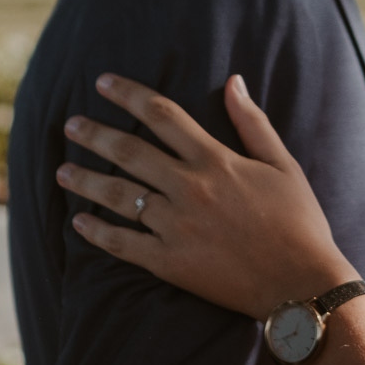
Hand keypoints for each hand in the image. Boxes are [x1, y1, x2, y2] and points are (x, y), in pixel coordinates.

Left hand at [57, 73, 356, 320]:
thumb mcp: (283, 165)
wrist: (301, 283)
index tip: (102, 83)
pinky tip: (79, 221)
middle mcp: (189, 188)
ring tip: (62, 170)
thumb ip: (253, 123)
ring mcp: (175, 226)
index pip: (161, 115)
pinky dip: (97, 232)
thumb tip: (233, 81)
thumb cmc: (300, 222)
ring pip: (117, 196)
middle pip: (129, 151)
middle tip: (70, 124)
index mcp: (215, 160)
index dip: (128, 94)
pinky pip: (122, 244)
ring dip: (85, 180)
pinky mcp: (169, 262)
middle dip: (94, 134)